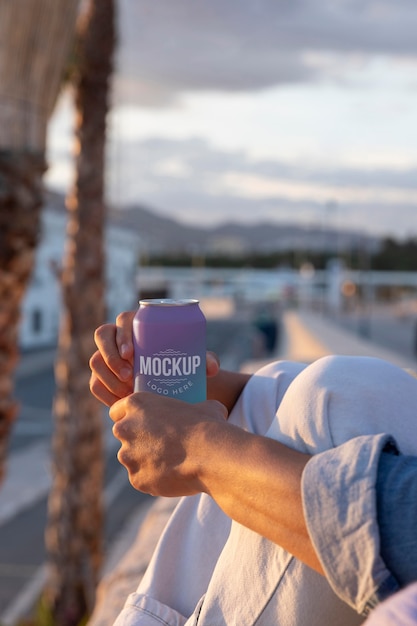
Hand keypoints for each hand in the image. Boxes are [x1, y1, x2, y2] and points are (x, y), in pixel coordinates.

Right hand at [89, 311, 221, 406]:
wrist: (172, 383)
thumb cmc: (182, 363)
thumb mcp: (195, 361)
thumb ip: (206, 361)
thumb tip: (211, 368)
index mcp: (137, 323)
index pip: (122, 320)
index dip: (122, 335)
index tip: (131, 353)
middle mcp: (118, 336)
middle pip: (102, 337)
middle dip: (111, 357)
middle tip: (130, 376)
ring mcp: (107, 356)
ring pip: (96, 361)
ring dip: (108, 377)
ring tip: (128, 392)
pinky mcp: (103, 376)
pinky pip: (95, 383)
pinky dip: (104, 393)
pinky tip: (117, 402)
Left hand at [109, 392, 227, 495]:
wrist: (209, 456)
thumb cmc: (207, 426)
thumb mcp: (204, 406)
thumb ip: (195, 407)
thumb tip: (208, 410)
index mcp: (136, 404)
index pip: (118, 410)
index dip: (129, 416)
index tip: (141, 421)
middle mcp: (125, 429)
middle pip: (122, 434)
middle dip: (135, 438)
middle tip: (157, 442)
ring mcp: (128, 456)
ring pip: (130, 458)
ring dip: (144, 460)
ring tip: (169, 461)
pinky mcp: (136, 479)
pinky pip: (141, 478)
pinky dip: (153, 478)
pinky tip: (172, 475)